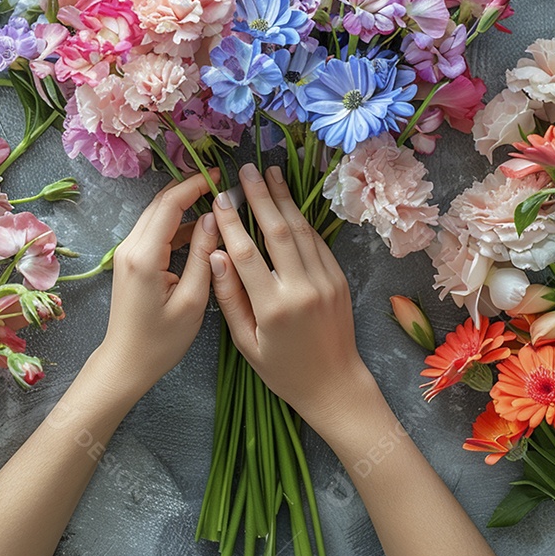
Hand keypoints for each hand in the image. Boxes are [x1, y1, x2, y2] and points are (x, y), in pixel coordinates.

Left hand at [96, 169, 219, 403]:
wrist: (125, 363)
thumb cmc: (161, 341)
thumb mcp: (192, 301)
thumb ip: (202, 256)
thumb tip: (212, 219)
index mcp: (144, 256)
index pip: (169, 205)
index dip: (194, 185)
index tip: (218, 175)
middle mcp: (130, 247)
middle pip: (160, 203)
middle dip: (189, 188)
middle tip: (219, 182)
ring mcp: (127, 252)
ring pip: (156, 214)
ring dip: (182, 202)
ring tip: (213, 199)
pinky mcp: (130, 259)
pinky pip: (153, 229)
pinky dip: (175, 221)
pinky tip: (198, 224)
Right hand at [208, 163, 369, 433]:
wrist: (335, 385)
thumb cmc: (283, 370)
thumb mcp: (246, 343)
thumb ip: (229, 298)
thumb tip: (215, 255)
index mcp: (274, 307)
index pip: (247, 253)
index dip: (231, 222)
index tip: (220, 198)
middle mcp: (302, 288)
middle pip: (278, 231)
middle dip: (261, 197)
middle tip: (246, 170)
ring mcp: (325, 281)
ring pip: (301, 230)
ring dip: (284, 199)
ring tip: (270, 173)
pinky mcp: (339, 278)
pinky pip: (317, 242)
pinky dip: (302, 220)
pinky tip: (290, 203)